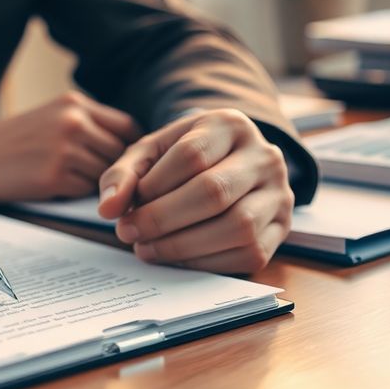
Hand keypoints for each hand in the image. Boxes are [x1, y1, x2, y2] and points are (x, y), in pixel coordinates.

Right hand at [0, 92, 138, 200]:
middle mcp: (73, 121)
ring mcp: (65, 148)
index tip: (120, 162)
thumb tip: (130, 150)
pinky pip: (86, 191)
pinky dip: (77, 194)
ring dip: (95, 183)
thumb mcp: (53, 117)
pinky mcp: (55, 175)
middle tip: (94, 178)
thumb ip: (88, 125)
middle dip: (113, 169)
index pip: (127, 128)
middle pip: (120, 153)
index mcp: (75, 103)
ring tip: (70, 179)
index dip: (128, 149)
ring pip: (105, 174)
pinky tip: (56, 187)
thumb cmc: (16, 142)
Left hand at [97, 109, 293, 273]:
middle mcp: (265, 156)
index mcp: (230, 125)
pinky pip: (248, 254)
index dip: (153, 187)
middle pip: (213, 192)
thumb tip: (108, 208)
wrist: (227, 167)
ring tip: (147, 248)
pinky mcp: (282, 230)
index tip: (124, 208)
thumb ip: (122, 175)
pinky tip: (175, 258)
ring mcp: (280, 194)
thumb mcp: (150, 154)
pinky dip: (205, 263)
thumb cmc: (181, 160)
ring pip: (236, 227)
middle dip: (161, 219)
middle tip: (128, 233)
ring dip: (182, 246)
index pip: (190, 155)